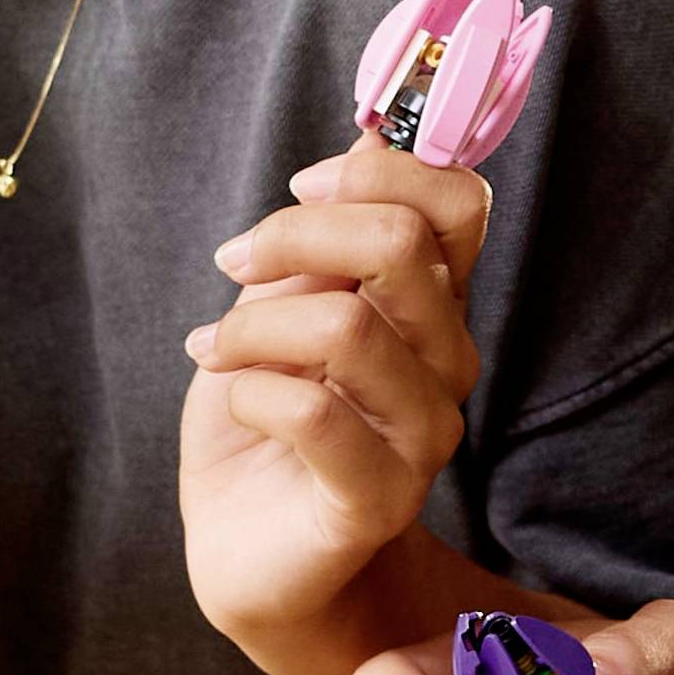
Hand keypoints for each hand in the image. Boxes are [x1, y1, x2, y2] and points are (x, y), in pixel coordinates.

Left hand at [178, 136, 485, 637]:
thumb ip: (326, 233)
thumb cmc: (264, 416)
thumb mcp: (282, 304)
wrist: (244, 544)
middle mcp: (446, 362)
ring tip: (214, 348)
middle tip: (233, 262)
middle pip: (403, 244)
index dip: (380, 168)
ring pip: (348, 325)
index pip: (458, 202)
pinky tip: (232, 399)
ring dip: (251, 325)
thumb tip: (368, 130)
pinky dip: (249, 391)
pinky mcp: (380, 498)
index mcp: (433, 304)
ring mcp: (423, 434)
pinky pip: (314, 413)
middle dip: (295, 233)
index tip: (302, 185)